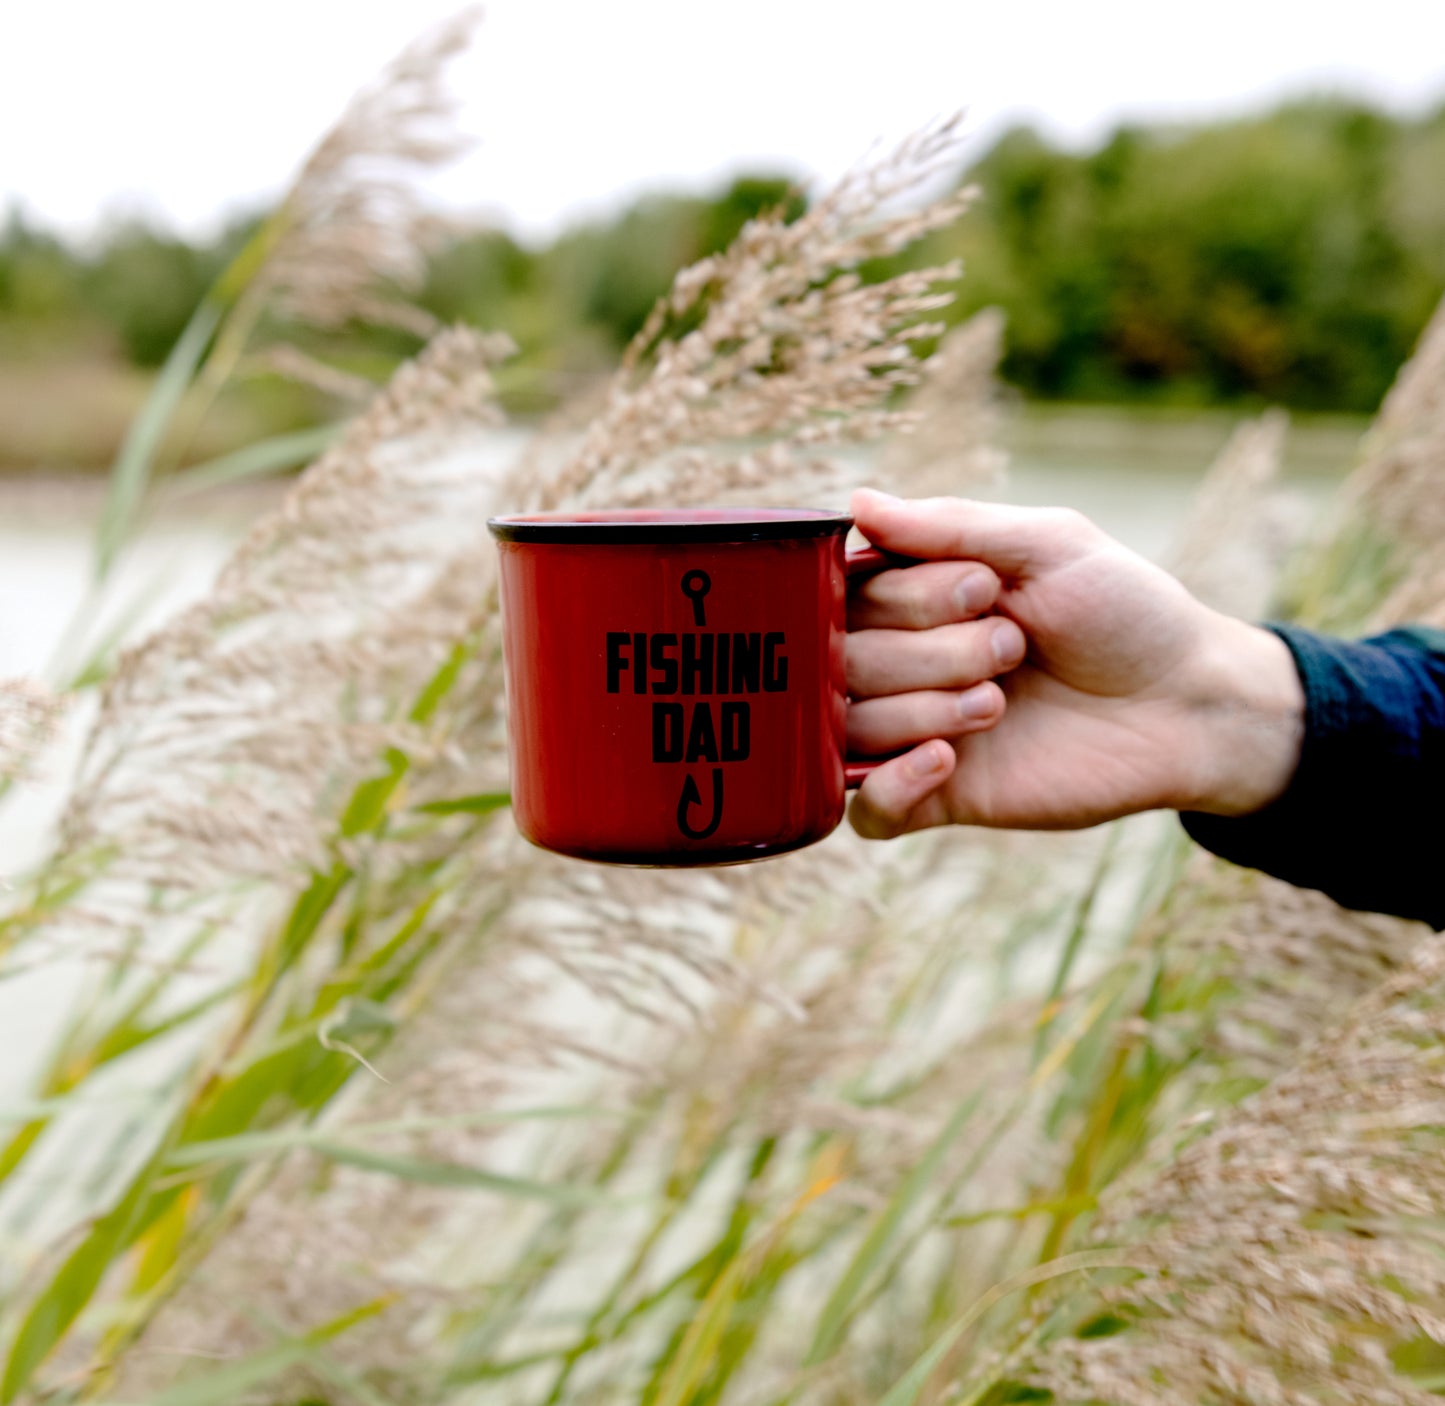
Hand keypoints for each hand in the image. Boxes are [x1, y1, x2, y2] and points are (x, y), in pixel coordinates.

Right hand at [845, 488, 1305, 837]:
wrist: (1188, 704)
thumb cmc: (1125, 611)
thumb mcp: (1048, 543)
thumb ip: (950, 525)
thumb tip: (857, 501)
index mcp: (917, 597)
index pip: (847, 595)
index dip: (906, 597)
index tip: (984, 590)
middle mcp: (904, 662)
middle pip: (845, 661)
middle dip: (930, 653)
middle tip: (1011, 649)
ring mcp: (916, 731)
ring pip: (850, 728)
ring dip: (922, 710)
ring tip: (996, 704)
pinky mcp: (941, 797)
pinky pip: (868, 811)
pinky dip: (889, 787)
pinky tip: (943, 760)